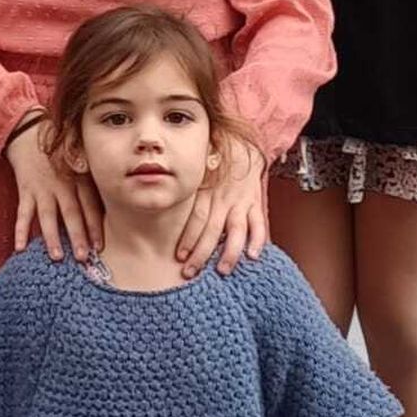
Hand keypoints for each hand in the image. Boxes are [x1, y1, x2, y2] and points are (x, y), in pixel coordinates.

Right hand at [4, 123, 102, 259]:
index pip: (89, 204)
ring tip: (57, 256)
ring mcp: (42, 188)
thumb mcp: (80, 153)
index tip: (100, 246)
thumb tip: (112, 187)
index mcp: (79, 177)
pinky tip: (20, 247)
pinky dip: (20, 230)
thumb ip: (93, 172)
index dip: (95, 225)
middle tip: (84, 258)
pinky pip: (22, 212)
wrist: (29, 132)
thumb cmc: (61, 147)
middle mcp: (61, 184)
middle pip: (71, 213)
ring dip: (52, 237)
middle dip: (77, 236)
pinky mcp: (25, 189)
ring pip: (48, 216)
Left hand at [175, 132, 266, 278]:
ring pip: (236, 230)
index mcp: (206, 192)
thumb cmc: (213, 161)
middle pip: (212, 229)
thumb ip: (185, 190)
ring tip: (222, 269)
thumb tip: (158, 202)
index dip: (188, 238)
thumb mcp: (196, 172)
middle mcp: (223, 198)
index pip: (196, 218)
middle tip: (191, 272)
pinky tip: (252, 256)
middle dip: (201, 253)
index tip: (180, 256)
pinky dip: (258, 239)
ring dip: (229, 251)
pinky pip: (258, 222)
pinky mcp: (255, 202)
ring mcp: (241, 201)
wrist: (241, 143)